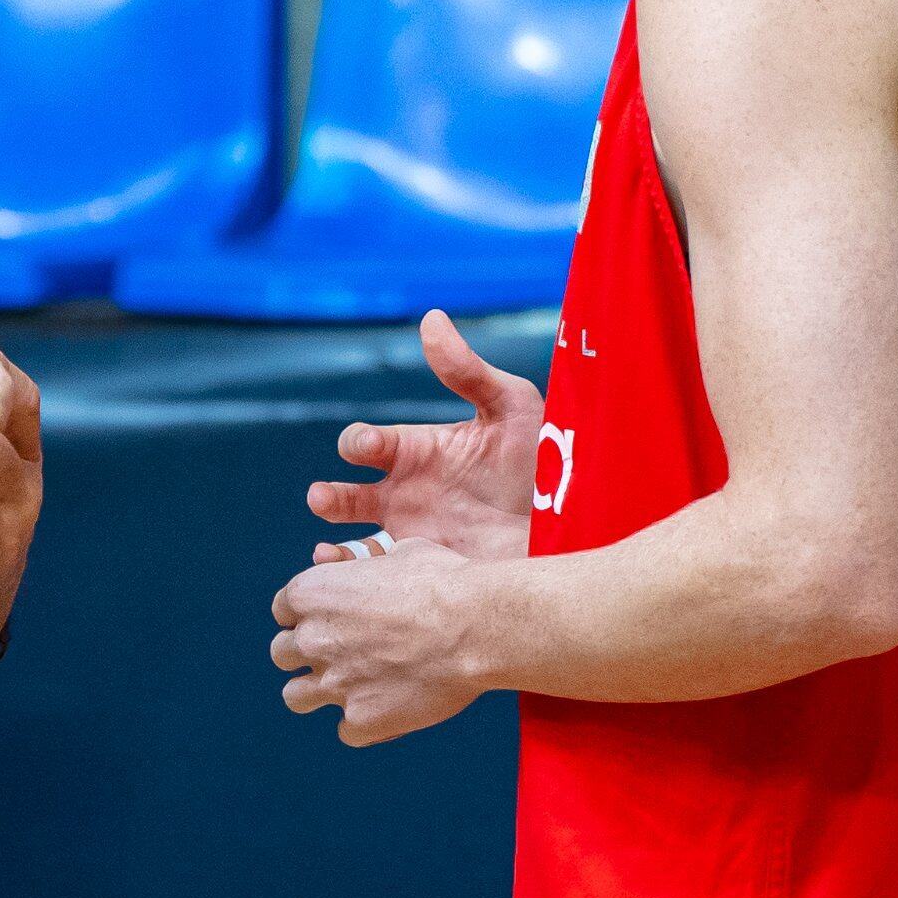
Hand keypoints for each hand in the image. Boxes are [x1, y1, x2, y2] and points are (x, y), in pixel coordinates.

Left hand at [270, 534, 487, 745]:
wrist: (476, 626)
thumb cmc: (445, 581)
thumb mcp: (401, 552)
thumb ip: (368, 563)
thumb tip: (363, 563)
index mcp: (312, 593)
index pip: (283, 610)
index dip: (307, 615)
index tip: (331, 620)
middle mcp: (313, 639)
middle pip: (281, 654)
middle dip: (304, 654)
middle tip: (340, 653)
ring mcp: (334, 683)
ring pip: (295, 697)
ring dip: (317, 692)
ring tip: (350, 688)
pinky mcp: (361, 720)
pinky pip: (346, 730)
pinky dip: (364, 723)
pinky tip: (388, 709)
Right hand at [304, 312, 542, 563]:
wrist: (573, 525)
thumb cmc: (546, 457)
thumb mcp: (512, 406)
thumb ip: (468, 370)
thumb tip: (431, 318)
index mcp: (419, 451)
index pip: (367, 444)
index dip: (360, 443)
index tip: (367, 448)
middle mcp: (407, 493)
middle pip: (347, 493)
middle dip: (330, 496)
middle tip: (325, 499)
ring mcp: (414, 534)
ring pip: (355, 541)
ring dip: (333, 546)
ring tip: (324, 552)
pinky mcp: (427, 571)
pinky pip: (379, 578)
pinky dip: (356, 578)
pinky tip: (352, 579)